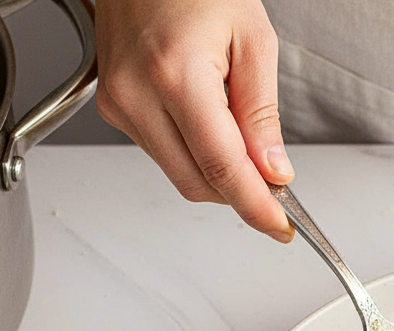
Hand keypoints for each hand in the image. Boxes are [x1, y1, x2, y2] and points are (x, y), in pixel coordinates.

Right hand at [96, 0, 293, 241]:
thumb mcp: (253, 41)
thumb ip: (262, 113)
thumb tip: (273, 171)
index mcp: (177, 74)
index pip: (222, 166)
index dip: (255, 206)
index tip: (279, 225)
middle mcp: (138, 94)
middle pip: (197, 182)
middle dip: (239, 194)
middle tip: (274, 188)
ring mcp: (120, 104)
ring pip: (179, 174)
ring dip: (218, 173)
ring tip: (240, 135)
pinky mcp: (114, 108)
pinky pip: (163, 153)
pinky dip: (195, 154)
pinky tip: (210, 123)